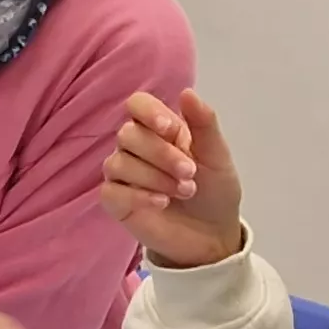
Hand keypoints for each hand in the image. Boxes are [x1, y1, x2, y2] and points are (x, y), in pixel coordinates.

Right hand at [98, 88, 246, 269]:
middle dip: (161, 154)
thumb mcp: (217, 156)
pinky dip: (137, 195)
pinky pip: (111, 191)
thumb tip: (187, 92)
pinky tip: (161, 203)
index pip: (137, 105)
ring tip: (183, 192)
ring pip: (118, 162)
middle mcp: (137, 148)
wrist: (213, 236)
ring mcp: (124, 175)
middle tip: (190, 173)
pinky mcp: (116, 202)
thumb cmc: (215, 192)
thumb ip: (204, 124)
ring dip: (154, 177)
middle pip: (128, 134)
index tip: (170, 129)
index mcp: (161, 130)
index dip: (149, 113)